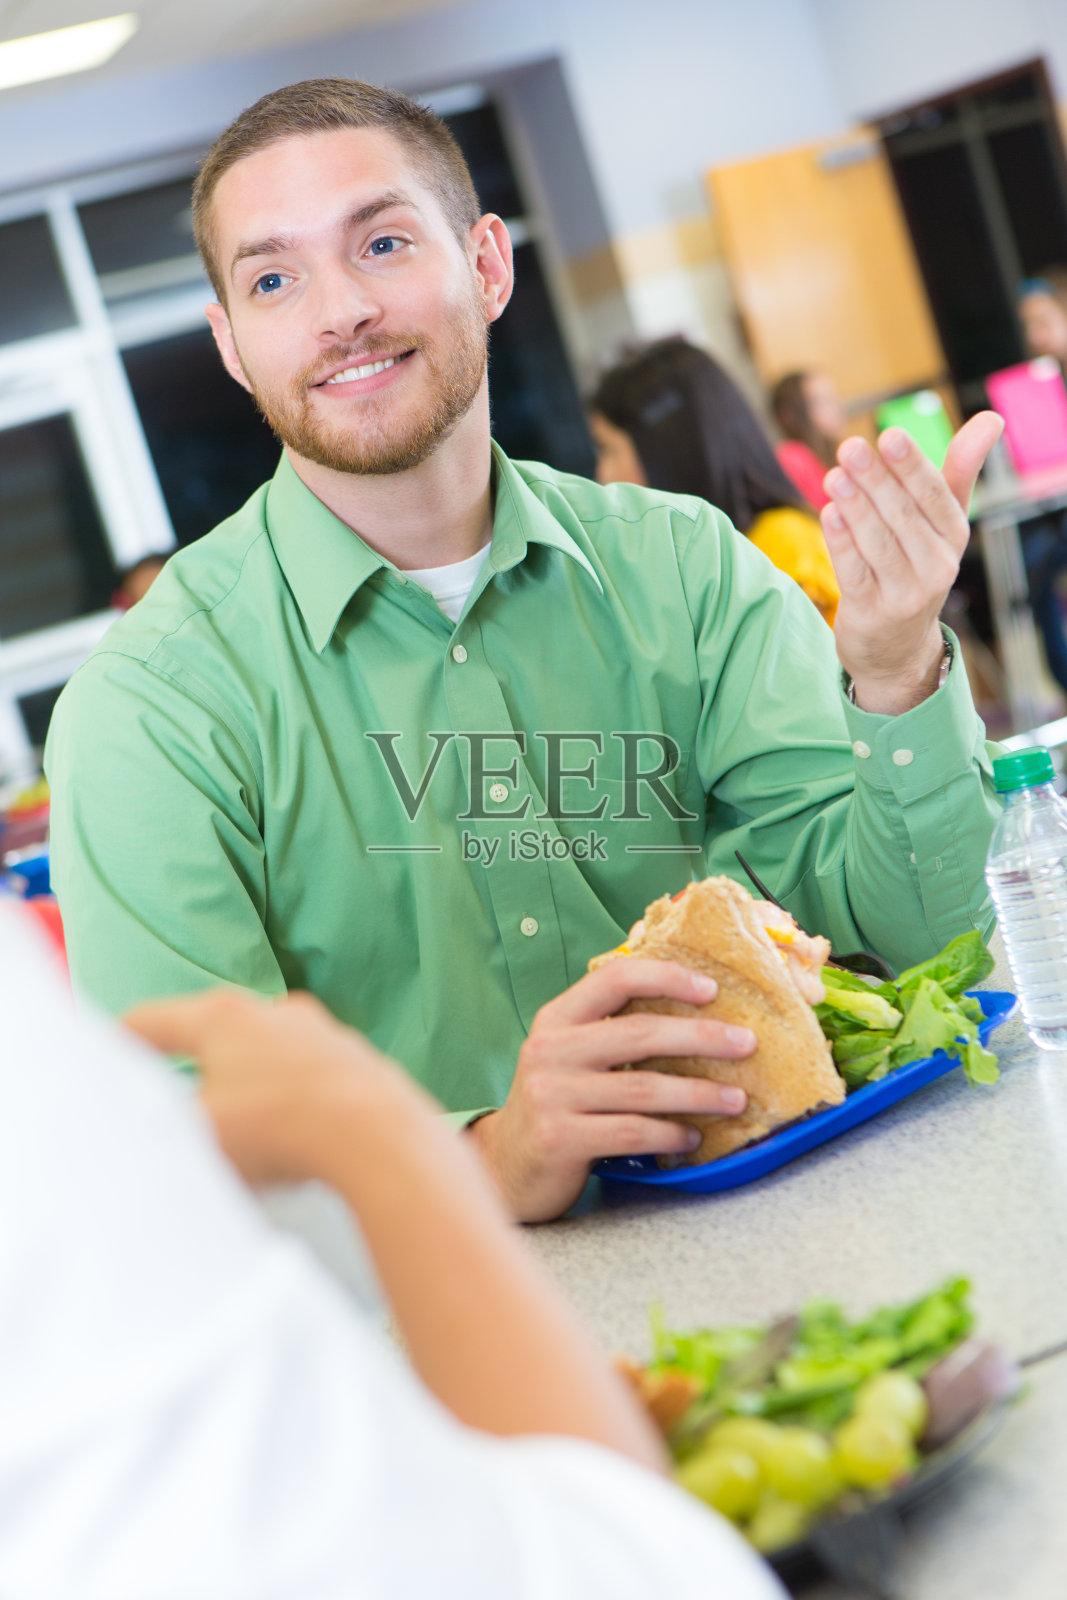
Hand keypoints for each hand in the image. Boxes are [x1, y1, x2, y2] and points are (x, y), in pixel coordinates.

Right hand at [123, 988, 422, 1186]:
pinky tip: (289, 1139)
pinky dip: (288, 1104)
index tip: (107, 1056)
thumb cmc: (276, 1129)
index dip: (120, 1041)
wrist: (377, 1137)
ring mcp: (321, 1035)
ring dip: (245, 1086)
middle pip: (213, 1035)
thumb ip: (158, 1130)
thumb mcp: (193, 1137)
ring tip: (236, 1130)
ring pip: (265, 1057)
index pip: (153, 1021)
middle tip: (173, 1098)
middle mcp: (274, 1013)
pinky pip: (307, 1082)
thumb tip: (150, 1134)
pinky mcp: (356, 1065)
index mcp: (222, 1018)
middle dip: (191, 1066)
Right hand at [469, 960, 755, 1221]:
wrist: (505, 1166)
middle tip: (746, 1044)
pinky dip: (670, 1134)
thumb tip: (693, 1014)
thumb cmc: (556, 1104)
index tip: (711, 989)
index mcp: (556, 1018)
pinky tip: (692, 1137)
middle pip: (639, 1032)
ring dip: (698, 1094)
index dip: (666, 977)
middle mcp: (550, 1050)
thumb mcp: (569, 1056)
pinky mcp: (559, 1138)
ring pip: (643, 1088)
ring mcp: (551, 1094)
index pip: (615, 978)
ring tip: (735, 1099)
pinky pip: (631, 1132)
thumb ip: (609, 1031)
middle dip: (701, 1037)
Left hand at [822, 412, 1003, 714]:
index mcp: (953, 537)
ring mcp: (905, 595)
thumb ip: (959, 470)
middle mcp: (936, 567)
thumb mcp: (942, 523)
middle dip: (875, 480)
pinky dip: (840, 543)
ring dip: (854, 507)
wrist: (897, 647)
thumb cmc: (916, 567)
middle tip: (849, 447)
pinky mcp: (872, 614)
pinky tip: (827, 513)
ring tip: (833, 476)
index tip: (889, 435)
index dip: (911, 466)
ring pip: (877, 544)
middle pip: (902, 517)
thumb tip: (991, 417)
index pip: (934, 496)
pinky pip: (854, 573)